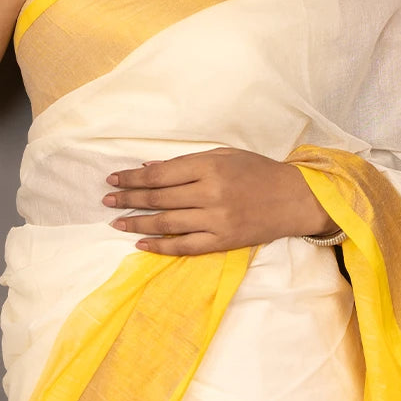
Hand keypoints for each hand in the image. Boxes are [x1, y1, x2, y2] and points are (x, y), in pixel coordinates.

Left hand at [102, 146, 337, 255]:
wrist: (294, 199)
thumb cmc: (258, 171)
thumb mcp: (224, 155)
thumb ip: (187, 162)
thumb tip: (150, 168)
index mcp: (209, 166)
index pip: (160, 174)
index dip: (133, 177)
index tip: (113, 178)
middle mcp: (210, 192)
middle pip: (158, 198)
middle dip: (128, 198)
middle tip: (107, 200)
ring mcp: (216, 219)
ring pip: (167, 222)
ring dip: (137, 223)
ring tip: (116, 222)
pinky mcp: (223, 240)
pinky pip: (185, 246)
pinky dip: (160, 246)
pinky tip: (141, 244)